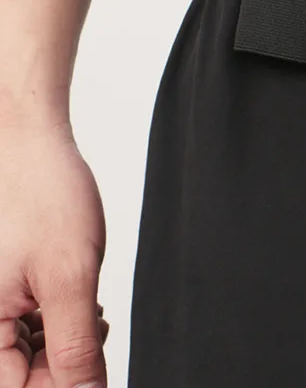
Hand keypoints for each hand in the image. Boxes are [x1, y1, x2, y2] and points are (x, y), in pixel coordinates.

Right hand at [0, 114, 107, 387]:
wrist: (31, 144)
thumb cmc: (42, 195)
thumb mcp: (69, 278)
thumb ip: (75, 348)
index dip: (63, 387)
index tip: (94, 372)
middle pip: (23, 377)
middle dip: (66, 364)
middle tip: (95, 328)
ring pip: (28, 355)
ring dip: (66, 342)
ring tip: (90, 309)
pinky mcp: (2, 290)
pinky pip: (26, 328)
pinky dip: (58, 321)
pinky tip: (81, 300)